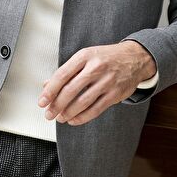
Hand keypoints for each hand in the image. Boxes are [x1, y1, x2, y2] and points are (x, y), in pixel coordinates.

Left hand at [37, 40, 155, 125]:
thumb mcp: (85, 57)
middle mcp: (95, 68)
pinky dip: (82, 117)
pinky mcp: (115, 94)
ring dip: (68, 113)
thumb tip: (46, 84)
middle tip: (49, 114)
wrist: (135, 58)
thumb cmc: (106, 57)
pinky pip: (96, 109)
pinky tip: (74, 120)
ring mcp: (107, 81)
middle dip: (57, 105)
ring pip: (83, 102)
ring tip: (60, 118)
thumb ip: (67, 71)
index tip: (42, 101)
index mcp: (84, 56)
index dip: (50, 90)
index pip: (62, 74)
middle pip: (71, 90)